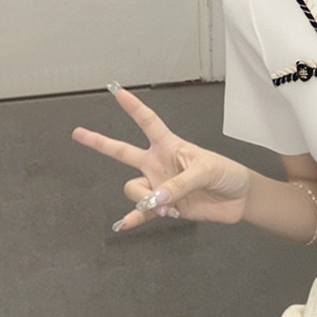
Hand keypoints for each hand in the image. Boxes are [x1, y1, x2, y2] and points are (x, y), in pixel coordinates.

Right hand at [72, 85, 251, 230]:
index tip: (117, 92)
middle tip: (78, 133)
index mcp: (171, 145)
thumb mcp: (207, 170)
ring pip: (133, 188)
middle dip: (100, 142)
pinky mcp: (164, 206)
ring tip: (168, 205)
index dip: (134, 108)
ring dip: (144, 198)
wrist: (238, 199)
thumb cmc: (227, 174)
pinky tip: (127, 224)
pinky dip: (135, 218)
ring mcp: (159, 184)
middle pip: (124, 151)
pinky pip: (141, 212)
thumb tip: (155, 197)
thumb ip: (180, 183)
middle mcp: (159, 163)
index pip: (148, 123)